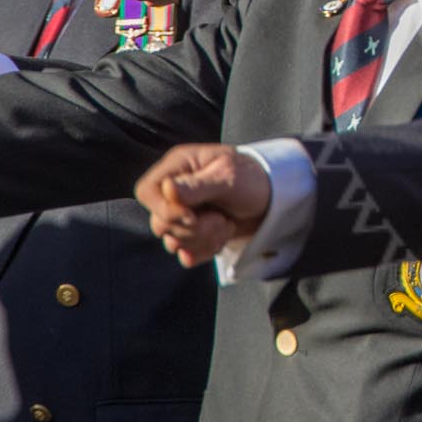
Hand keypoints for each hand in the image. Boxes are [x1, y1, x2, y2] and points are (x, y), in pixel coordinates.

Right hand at [134, 143, 271, 266]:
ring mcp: (183, 213)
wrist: (275, 200)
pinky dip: (206, 251)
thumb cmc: (253, 178)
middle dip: (192, 229)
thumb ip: (197, 185)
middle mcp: (175, 190)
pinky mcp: (193, 234)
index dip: (164, 210)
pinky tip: (223, 237)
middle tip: (221, 219)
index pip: (146, 191)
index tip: (192, 216)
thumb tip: (166, 189)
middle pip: (159, 223)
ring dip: (203, 239)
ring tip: (226, 224)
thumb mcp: (229, 176)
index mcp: (179, 167)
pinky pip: (185, 254)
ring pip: (172, 241)